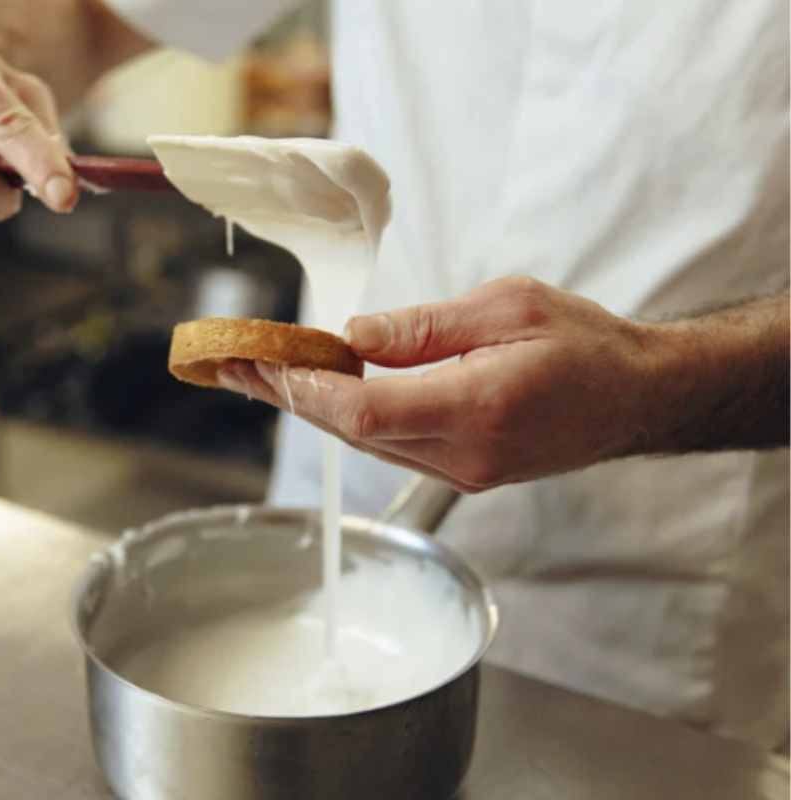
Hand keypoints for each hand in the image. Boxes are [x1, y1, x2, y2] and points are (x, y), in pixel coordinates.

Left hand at [217, 277, 661, 492]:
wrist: (635, 397)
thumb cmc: (583, 342)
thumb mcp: (508, 306)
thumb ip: (424, 328)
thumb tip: (351, 336)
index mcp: (479, 407)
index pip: (366, 411)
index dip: (307, 388)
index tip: (262, 358)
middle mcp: (464, 455)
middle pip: (352, 432)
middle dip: (287, 395)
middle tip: (231, 363)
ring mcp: (463, 472)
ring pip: (365, 443)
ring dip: (308, 408)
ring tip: (254, 374)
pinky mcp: (462, 473)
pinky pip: (389, 446)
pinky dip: (346, 418)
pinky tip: (316, 393)